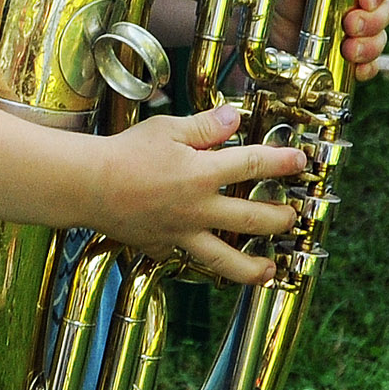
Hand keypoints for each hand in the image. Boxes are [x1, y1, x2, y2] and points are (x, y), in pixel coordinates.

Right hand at [92, 104, 305, 284]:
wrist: (87, 185)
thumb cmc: (125, 152)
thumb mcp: (168, 128)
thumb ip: (206, 127)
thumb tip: (235, 119)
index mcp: (202, 174)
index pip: (254, 164)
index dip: (282, 162)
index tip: (301, 163)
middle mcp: (198, 209)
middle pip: (252, 220)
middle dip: (279, 219)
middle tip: (292, 217)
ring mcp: (181, 233)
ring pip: (224, 259)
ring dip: (252, 268)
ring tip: (269, 270)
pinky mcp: (161, 246)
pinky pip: (184, 257)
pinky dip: (195, 258)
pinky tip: (203, 255)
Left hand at [267, 0, 388, 79]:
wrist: (263, 17)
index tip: (365, 0)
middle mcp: (360, 2)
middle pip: (385, 11)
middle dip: (372, 21)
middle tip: (349, 25)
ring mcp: (356, 31)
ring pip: (380, 39)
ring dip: (369, 47)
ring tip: (348, 50)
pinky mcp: (347, 56)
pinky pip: (368, 65)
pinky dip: (365, 68)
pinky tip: (355, 69)